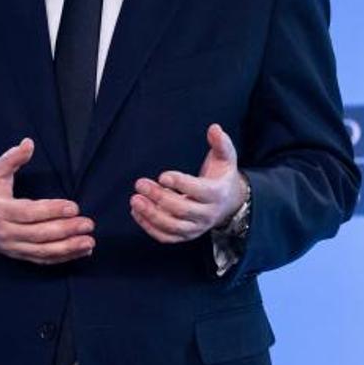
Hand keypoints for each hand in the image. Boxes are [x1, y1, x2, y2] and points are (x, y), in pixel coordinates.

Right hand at [0, 138, 94, 264]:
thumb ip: (12, 158)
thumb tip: (29, 143)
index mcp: (0, 209)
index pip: (29, 213)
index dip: (52, 210)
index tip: (74, 207)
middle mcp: (5, 231)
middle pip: (39, 234)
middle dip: (66, 230)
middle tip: (88, 224)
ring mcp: (10, 246)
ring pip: (42, 251)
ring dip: (67, 248)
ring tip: (89, 241)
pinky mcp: (16, 254)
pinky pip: (40, 259)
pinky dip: (61, 257)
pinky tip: (80, 251)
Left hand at [130, 124, 247, 243]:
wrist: (229, 203)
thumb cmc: (221, 175)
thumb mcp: (225, 157)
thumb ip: (220, 142)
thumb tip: (214, 128)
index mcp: (217, 194)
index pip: (199, 191)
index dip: (180, 184)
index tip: (162, 175)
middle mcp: (208, 214)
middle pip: (182, 210)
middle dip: (159, 197)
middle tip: (140, 184)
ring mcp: (197, 228)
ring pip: (173, 226)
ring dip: (151, 215)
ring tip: (134, 200)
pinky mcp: (186, 236)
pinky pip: (166, 237)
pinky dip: (150, 227)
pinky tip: (136, 212)